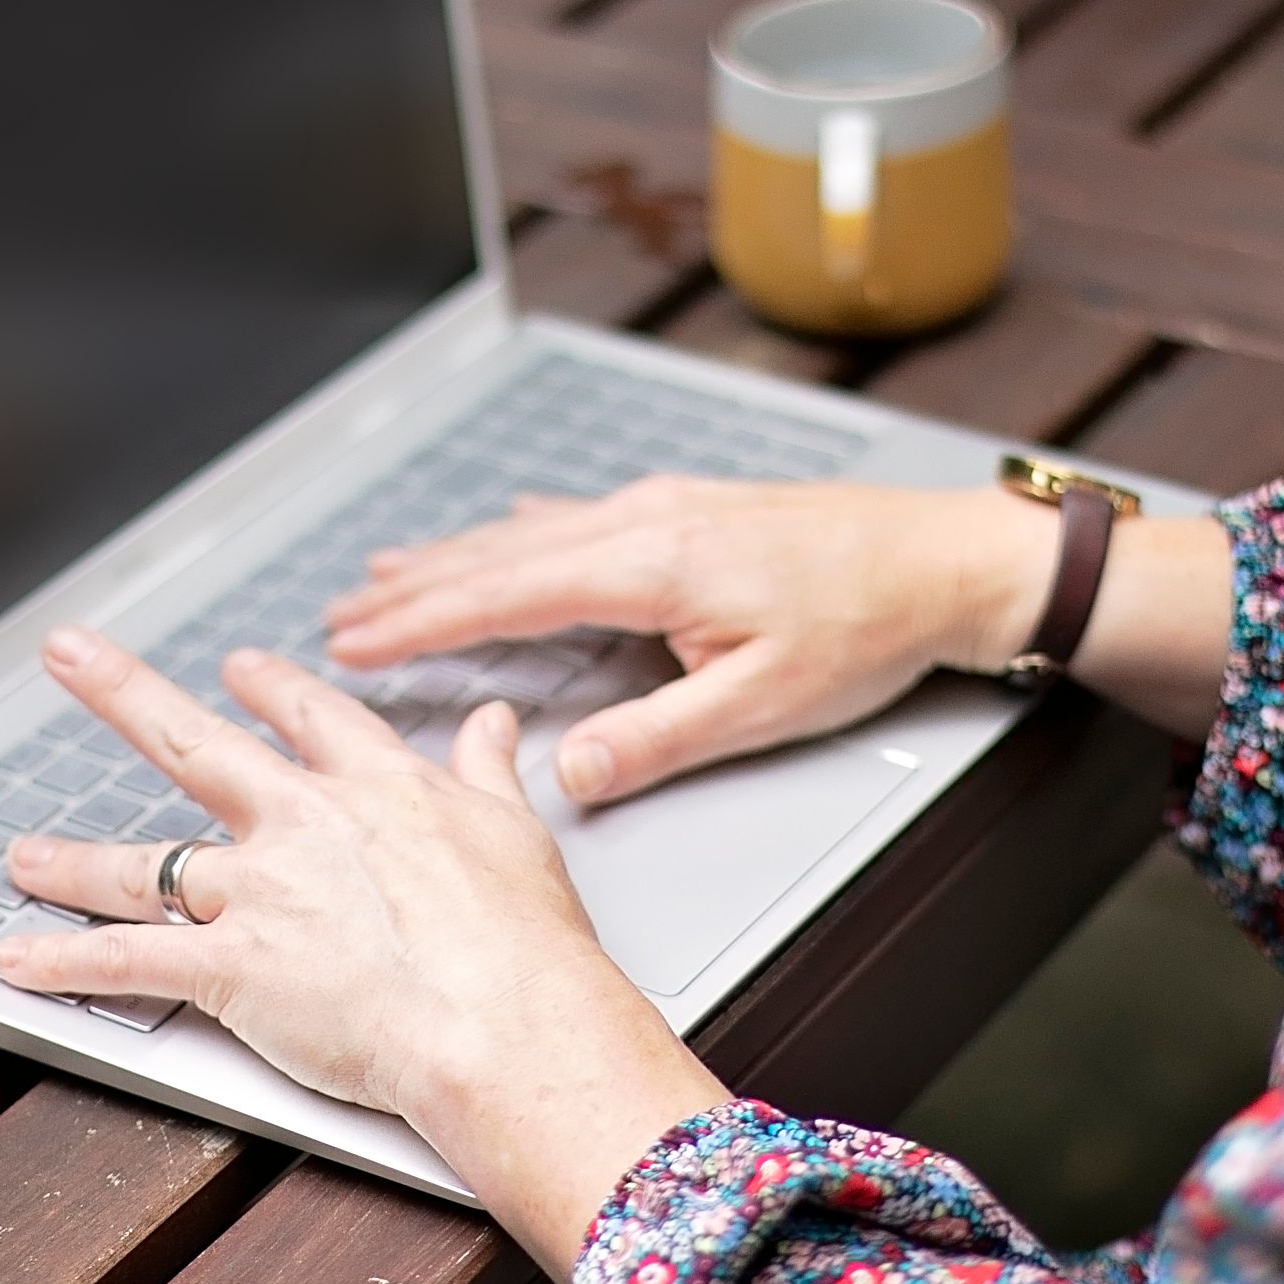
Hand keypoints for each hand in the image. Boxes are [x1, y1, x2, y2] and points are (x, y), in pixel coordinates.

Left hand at [0, 626, 727, 1277]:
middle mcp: (302, 822)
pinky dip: (65, 963)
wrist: (508, 1020)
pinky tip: (16, 960)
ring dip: (71, 862)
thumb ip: (488, 770)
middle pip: (193, 744)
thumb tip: (492, 725)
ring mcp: (259, 892)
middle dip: (121, 693)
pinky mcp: (232, 967)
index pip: (307, 716)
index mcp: (376, 786)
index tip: (239, 667)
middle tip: (69, 653)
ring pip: (141, 866)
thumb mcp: (517, 832)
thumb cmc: (527, 944)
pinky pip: (128, 960)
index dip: (267, 687)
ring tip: (21, 858)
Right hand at [327, 479, 1056, 804]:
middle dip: (412, 589)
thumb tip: (570, 775)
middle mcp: (646, 523)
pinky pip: (573, 520)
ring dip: (453, 558)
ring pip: (529, 534)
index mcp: (652, 566)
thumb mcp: (765, 706)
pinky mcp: (689, 509)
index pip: (505, 598)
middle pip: (499, 559)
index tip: (354, 642)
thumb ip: (658, 740)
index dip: (421, 625)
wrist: (945, 559)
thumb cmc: (871, 625)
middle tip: (337, 617)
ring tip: (387, 575)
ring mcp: (665, 508)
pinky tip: (501, 531)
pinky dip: (515, 536)